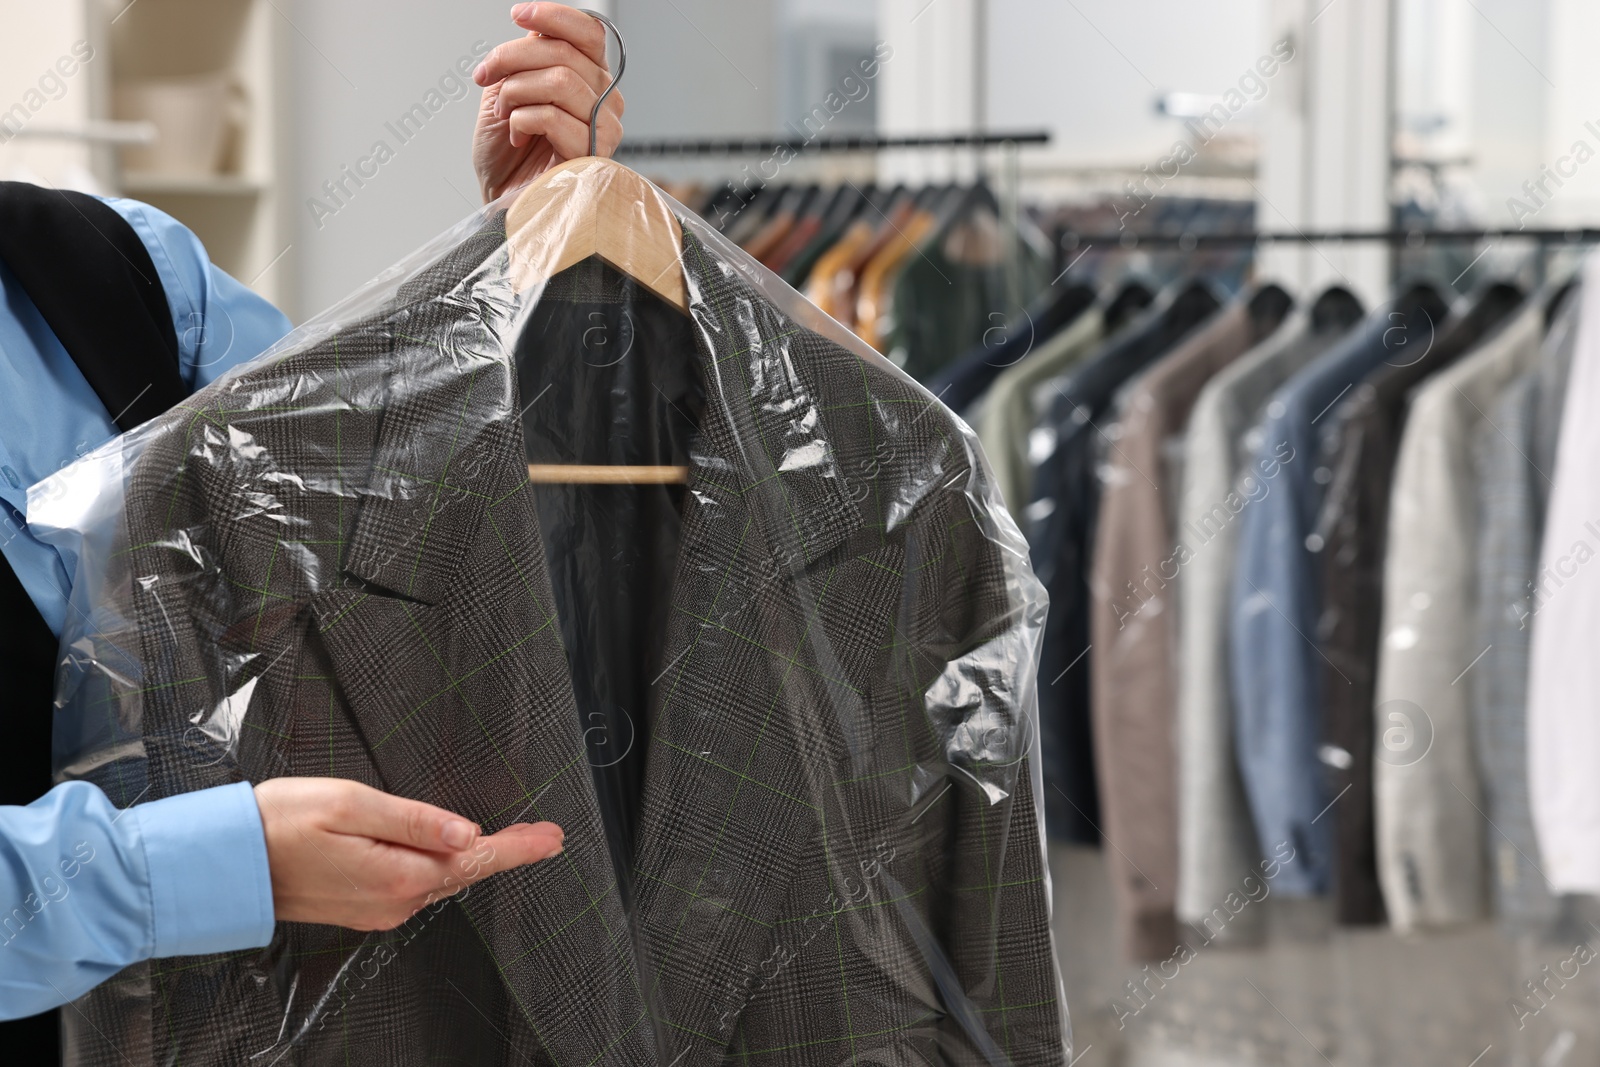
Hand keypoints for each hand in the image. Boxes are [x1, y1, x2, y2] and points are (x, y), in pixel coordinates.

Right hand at [253, 778, 562, 930]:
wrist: (224, 863)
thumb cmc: (279, 824)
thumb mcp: (352, 804)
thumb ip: (414, 820)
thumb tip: (466, 834)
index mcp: (397, 875)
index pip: (474, 860)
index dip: (517, 847)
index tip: (552, 837)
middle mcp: (393, 902)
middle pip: (463, 873)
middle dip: (505, 852)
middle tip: (543, 836)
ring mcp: (376, 909)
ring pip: (439, 880)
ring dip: (473, 859)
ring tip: (510, 841)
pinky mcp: (361, 906)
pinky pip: (413, 886)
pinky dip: (439, 867)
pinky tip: (448, 853)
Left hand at [472, 2, 625, 202]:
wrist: (500, 196)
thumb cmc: (506, 153)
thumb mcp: (509, 89)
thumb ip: (528, 58)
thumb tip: (535, 27)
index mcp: (590, 79)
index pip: (589, 32)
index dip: (555, 15)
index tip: (518, 15)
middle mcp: (605, 101)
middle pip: (565, 52)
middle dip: (512, 58)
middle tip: (487, 75)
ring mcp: (603, 129)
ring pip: (559, 81)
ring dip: (516, 92)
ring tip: (506, 113)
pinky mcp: (591, 156)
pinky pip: (553, 117)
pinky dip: (521, 121)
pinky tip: (518, 136)